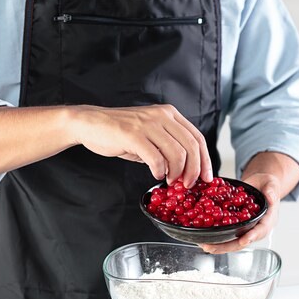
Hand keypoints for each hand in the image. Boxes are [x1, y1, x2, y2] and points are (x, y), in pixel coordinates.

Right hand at [70, 104, 212, 187]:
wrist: (91, 124)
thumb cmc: (121, 133)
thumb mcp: (150, 135)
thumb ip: (168, 148)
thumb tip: (186, 171)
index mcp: (169, 114)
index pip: (197, 138)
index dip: (205, 160)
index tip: (207, 178)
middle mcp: (162, 116)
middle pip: (191, 147)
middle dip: (193, 170)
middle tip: (187, 184)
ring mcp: (148, 124)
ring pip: (176, 154)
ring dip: (176, 173)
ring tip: (168, 180)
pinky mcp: (134, 134)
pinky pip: (156, 158)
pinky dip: (159, 171)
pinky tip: (155, 174)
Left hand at [200, 173, 279, 253]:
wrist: (259, 186)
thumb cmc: (267, 186)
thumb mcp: (271, 185)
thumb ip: (271, 191)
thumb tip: (271, 199)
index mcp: (267, 220)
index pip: (260, 230)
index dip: (252, 236)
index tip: (243, 240)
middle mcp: (255, 228)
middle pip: (243, 241)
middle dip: (228, 246)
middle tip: (213, 247)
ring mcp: (245, 229)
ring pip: (233, 241)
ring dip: (219, 245)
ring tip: (205, 246)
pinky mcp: (236, 226)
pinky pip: (227, 234)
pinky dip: (216, 237)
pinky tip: (204, 239)